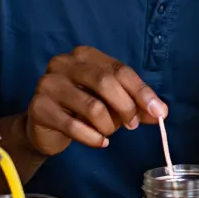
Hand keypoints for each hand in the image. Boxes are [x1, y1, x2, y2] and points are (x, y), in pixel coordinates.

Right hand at [26, 47, 166, 153]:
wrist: (45, 126)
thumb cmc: (81, 108)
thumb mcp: (112, 102)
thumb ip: (135, 104)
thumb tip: (160, 112)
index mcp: (85, 55)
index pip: (120, 70)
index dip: (142, 92)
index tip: (159, 112)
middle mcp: (64, 63)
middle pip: (106, 82)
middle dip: (126, 107)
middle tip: (133, 125)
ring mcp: (49, 84)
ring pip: (92, 107)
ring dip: (108, 126)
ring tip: (108, 132)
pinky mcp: (39, 107)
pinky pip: (74, 126)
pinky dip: (92, 138)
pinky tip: (99, 142)